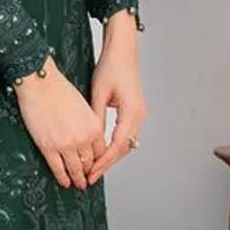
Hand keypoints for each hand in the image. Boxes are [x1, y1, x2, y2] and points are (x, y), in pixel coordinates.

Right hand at [13, 56, 107, 189]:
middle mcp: (83, 138)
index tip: (96, 166)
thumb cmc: (59, 89)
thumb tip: (86, 135)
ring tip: (78, 184)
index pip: (101, 151)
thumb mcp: (83, 106)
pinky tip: (64, 182)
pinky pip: (58, 168)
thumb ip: (87, 123)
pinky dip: (62, 177)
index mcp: (94, 126)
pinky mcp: (48, 147)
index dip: (99, 161)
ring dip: (77, 179)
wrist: (40, 83)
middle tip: (88, 179)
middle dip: (89, 172)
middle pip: (89, 162)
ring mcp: (65, 145)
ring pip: (75, 169)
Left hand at [85, 49, 146, 182]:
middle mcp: (139, 116)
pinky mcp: (135, 112)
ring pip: (126, 144)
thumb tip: (90, 139)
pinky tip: (102, 151)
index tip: (91, 173)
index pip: (117, 145)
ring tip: (94, 168)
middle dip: (107, 164)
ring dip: (111, 156)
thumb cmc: (111, 67)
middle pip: (124, 149)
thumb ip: (96, 118)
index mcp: (131, 112)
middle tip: (90, 177)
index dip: (103, 162)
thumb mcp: (99, 93)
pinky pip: (126, 135)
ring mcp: (139, 114)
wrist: (122, 51)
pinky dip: (114, 146)